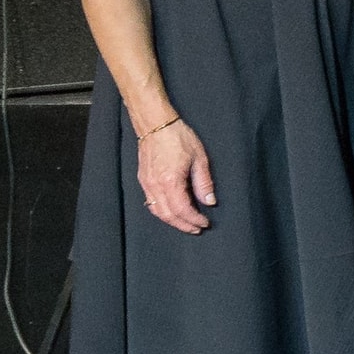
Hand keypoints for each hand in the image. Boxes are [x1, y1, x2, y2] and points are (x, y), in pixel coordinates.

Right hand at [134, 113, 214, 233]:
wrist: (156, 125)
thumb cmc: (178, 137)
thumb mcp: (199, 158)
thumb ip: (204, 182)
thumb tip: (210, 201)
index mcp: (170, 181)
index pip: (182, 209)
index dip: (194, 219)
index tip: (205, 223)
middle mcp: (155, 185)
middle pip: (168, 215)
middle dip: (183, 225)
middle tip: (197, 229)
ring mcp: (146, 183)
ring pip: (157, 211)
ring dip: (172, 221)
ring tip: (186, 224)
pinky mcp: (143, 180)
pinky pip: (151, 202)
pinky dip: (161, 211)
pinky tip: (171, 212)